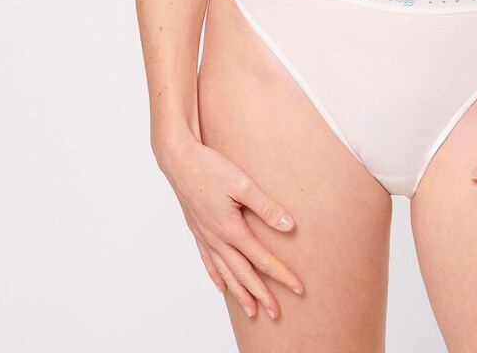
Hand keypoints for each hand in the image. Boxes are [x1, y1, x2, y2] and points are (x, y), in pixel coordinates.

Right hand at [157, 133, 304, 319]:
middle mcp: (217, 239)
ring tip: (252, 310)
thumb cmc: (209, 168)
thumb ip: (266, 207)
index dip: (282, 275)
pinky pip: (208, 261)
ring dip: (240, 293)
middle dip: (262, 295)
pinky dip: (216, 276)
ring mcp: (205, 237)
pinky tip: (222, 287)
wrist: (178, 161)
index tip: (297, 288)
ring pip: (226, 273)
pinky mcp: (198, 230)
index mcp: (231, 230)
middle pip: (244, 274)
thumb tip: (289, 226)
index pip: (262, 260)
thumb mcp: (243, 184)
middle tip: (276, 314)